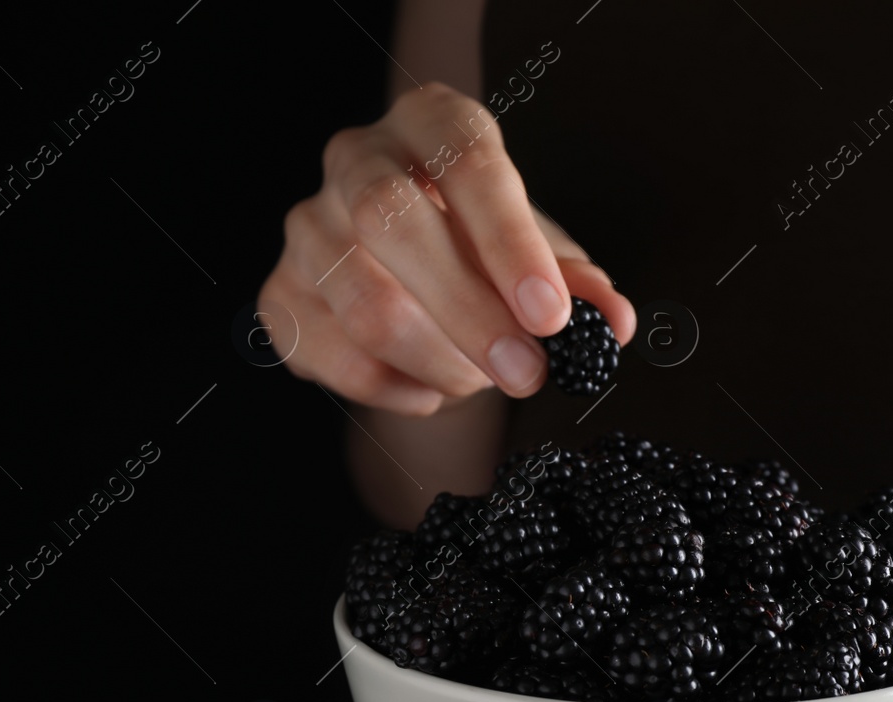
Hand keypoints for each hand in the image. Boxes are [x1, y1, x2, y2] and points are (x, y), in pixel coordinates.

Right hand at [259, 81, 635, 414]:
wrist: (414, 271)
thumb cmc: (481, 246)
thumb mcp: (538, 251)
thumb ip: (576, 283)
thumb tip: (612, 320)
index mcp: (428, 122)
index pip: (463, 162)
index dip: (508, 242)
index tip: (550, 315)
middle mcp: (355, 159)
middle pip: (390, 223)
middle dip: (467, 313)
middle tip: (526, 372)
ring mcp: (307, 226)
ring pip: (362, 305)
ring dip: (439, 362)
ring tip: (482, 378)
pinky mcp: (280, 294)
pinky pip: (333, 357)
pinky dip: (395, 389)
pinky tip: (430, 388)